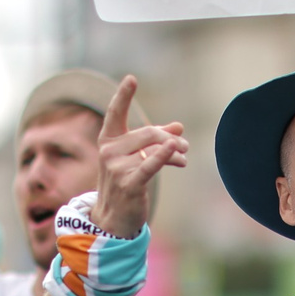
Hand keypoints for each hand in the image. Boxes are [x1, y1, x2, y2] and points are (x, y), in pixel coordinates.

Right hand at [89, 76, 186, 239]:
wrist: (114, 216)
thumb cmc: (126, 180)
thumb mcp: (137, 156)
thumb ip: (157, 140)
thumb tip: (179, 126)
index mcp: (108, 140)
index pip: (116, 113)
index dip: (124, 96)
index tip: (132, 78)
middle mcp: (109, 151)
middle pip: (149, 134)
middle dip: (171, 139)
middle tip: (185, 146)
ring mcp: (116, 168)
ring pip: (155, 149)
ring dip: (176, 153)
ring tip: (184, 158)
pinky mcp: (128, 184)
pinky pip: (149, 166)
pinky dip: (164, 157)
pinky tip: (178, 154)